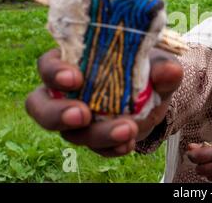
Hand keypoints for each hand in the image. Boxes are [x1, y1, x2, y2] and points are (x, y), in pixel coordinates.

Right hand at [25, 48, 182, 156]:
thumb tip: (170, 71)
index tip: (74, 78)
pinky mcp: (93, 138)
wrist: (156, 95)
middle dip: (58, 114)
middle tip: (83, 114)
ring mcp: (76, 118)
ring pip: (70, 133)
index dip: (54, 73)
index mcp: (74, 63)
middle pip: (41, 106)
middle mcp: (66, 93)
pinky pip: (96, 148)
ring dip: (97, 135)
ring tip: (127, 131)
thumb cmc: (145, 69)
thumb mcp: (156, 64)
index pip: (48, 66)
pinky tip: (128, 144)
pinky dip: (112, 148)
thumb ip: (162, 66)